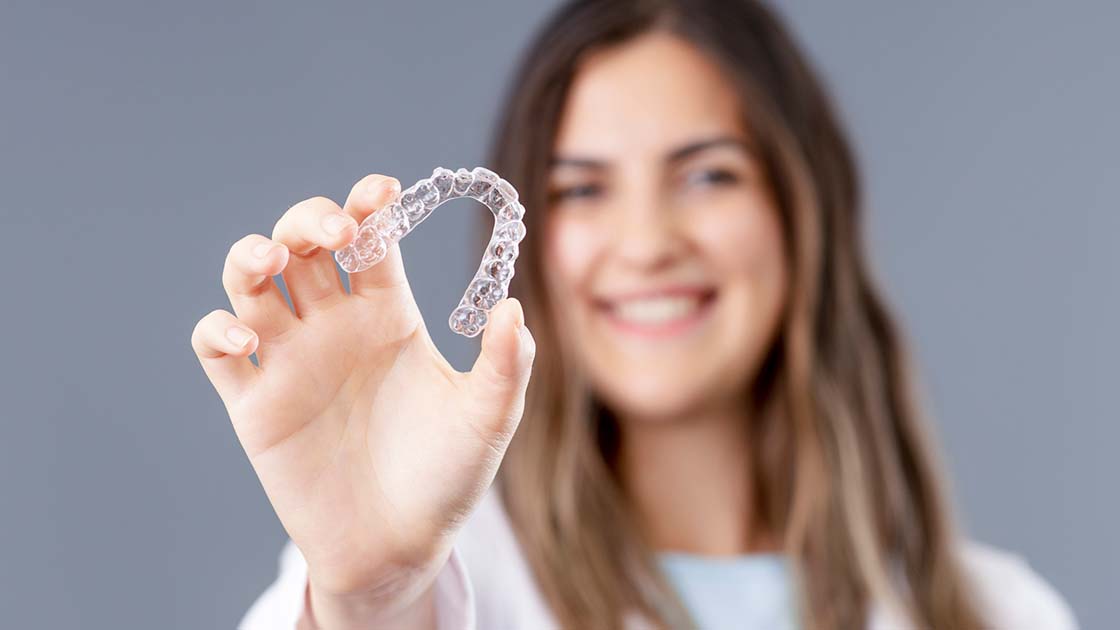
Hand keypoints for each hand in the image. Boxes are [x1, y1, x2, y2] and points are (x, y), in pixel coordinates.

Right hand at [191, 174, 534, 619]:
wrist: (398, 546)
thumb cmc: (446, 479)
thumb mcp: (487, 419)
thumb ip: (505, 365)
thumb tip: (513, 308)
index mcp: (389, 316)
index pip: (371, 242)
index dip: (368, 207)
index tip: (381, 192)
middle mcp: (335, 327)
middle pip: (304, 245)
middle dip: (308, 220)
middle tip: (332, 230)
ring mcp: (289, 360)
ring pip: (251, 282)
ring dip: (249, 257)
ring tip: (270, 260)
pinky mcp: (253, 403)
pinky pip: (215, 349)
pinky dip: (216, 330)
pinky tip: (246, 339)